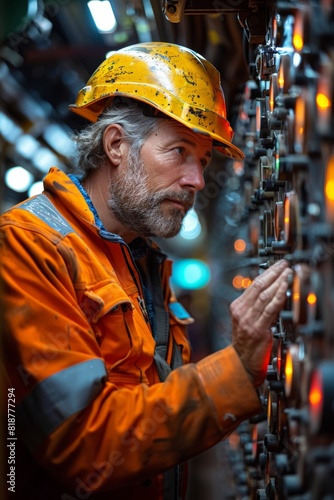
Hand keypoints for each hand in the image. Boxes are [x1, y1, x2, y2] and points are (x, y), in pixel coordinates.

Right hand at [230, 260, 291, 386]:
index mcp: (237, 307)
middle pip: (258, 286)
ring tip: (287, 273)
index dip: (267, 273)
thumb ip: (256, 306)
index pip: (253, 285)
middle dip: (273, 273)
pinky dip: (278, 296)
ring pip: (264, 295)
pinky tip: (284, 289)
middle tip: (284, 264)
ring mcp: (248, 320)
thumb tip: (271, 291)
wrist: (241, 364)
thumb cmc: (247, 343)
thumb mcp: (247, 320)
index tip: (278, 265)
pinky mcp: (257, 330)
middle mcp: (241, 312)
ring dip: (278, 282)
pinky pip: (269, 309)